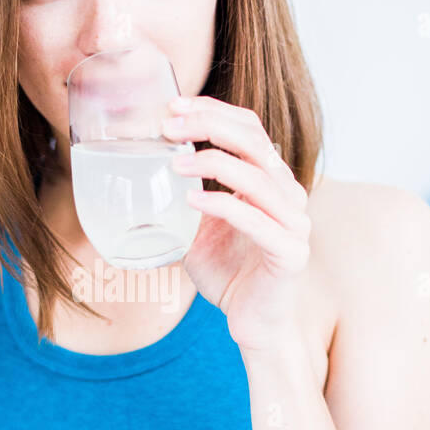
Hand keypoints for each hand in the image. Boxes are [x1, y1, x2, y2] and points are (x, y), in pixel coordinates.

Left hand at [164, 95, 310, 351]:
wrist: (253, 323)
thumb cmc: (228, 272)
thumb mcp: (197, 226)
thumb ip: (182, 197)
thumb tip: (135, 172)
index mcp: (270, 180)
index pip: (249, 128)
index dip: (213, 110)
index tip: (173, 106)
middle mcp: (288, 194)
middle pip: (254, 142)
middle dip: (209, 125)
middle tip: (168, 126)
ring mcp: (294, 223)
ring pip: (257, 178)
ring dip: (212, 163)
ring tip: (174, 162)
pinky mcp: (290, 254)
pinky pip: (258, 222)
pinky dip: (224, 206)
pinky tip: (192, 201)